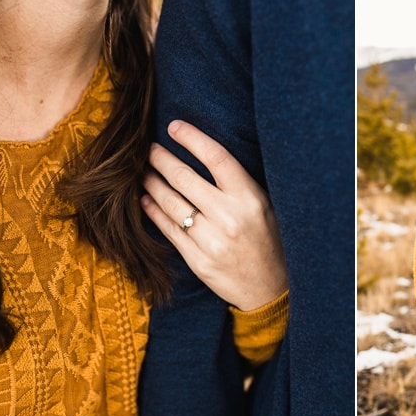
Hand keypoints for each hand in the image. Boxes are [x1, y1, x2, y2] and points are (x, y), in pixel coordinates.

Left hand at [142, 120, 288, 310]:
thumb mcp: (264, 206)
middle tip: (149, 149)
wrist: (271, 289)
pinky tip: (146, 199)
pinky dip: (154, 211)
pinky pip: (169, 229)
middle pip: (185, 178)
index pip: (216, 157)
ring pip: (171, 203)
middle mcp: (230, 217)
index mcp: (250, 198)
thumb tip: (204, 153)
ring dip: (152, 183)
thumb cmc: (270, 241)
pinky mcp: (198, 260)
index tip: (174, 126)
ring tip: (143, 172)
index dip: (192, 138)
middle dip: (162, 159)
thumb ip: (238, 184)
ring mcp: (212, 240)